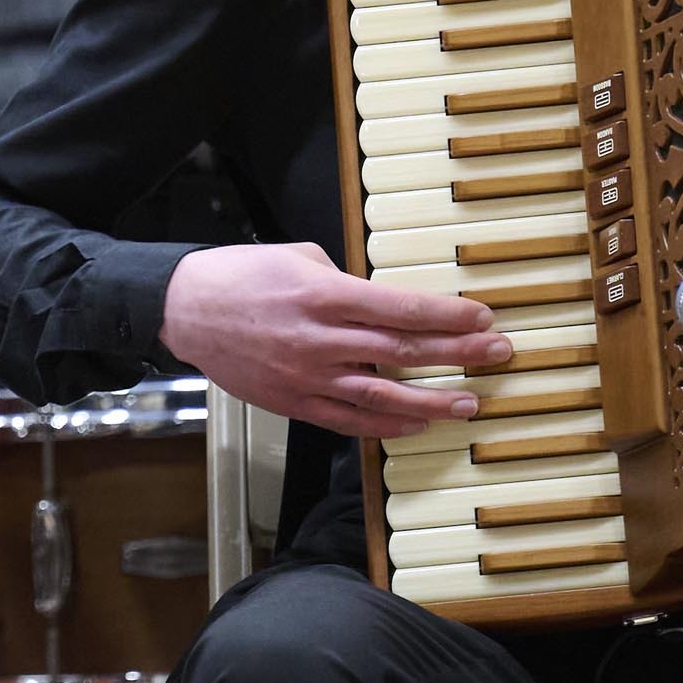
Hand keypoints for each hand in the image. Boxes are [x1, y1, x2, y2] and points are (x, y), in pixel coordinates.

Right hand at [160, 242, 513, 437]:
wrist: (183, 309)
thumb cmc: (239, 276)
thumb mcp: (298, 258)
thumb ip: (343, 280)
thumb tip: (380, 300)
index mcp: (324, 296)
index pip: (402, 308)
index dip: (449, 315)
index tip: (483, 317)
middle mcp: (321, 339)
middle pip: (404, 350)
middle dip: (459, 353)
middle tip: (498, 353)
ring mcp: (308, 376)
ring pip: (384, 395)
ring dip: (434, 400)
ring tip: (470, 402)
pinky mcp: (293, 402)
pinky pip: (349, 420)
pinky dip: (386, 424)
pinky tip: (417, 422)